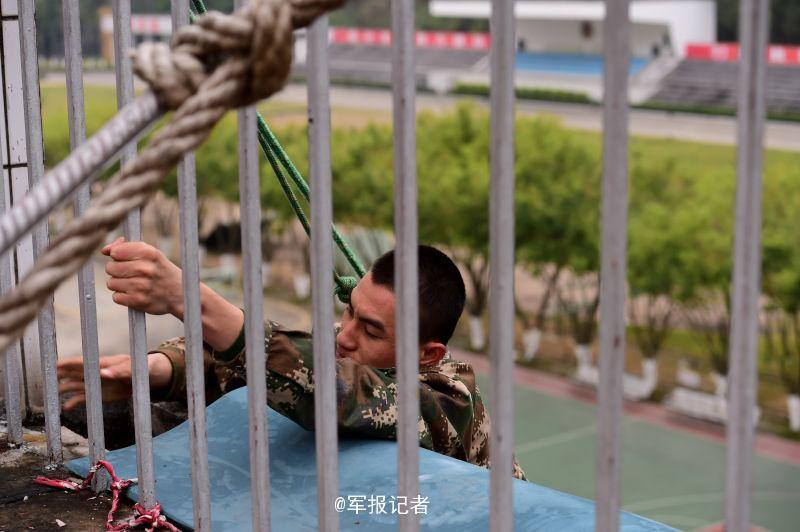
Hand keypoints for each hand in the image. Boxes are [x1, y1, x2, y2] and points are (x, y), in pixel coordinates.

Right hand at [57, 353, 172, 410]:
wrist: (148, 378)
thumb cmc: (142, 368)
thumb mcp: (134, 369)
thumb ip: (120, 371)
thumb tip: (103, 373)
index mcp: (103, 363)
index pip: (83, 362)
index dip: (68, 363)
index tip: (55, 365)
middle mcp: (95, 373)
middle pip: (73, 373)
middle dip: (59, 375)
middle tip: (46, 380)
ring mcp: (95, 383)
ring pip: (74, 385)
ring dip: (63, 389)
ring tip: (50, 396)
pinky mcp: (98, 394)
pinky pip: (83, 398)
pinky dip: (74, 402)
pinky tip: (65, 408)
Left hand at [102, 238, 183, 316]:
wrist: (180, 293)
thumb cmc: (160, 270)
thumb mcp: (149, 253)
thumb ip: (126, 247)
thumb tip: (104, 250)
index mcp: (148, 253)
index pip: (115, 252)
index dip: (117, 256)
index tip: (126, 259)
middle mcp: (145, 268)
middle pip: (110, 268)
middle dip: (116, 271)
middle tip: (130, 273)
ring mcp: (142, 286)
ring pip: (111, 283)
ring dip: (119, 284)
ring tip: (133, 284)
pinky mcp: (138, 301)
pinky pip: (116, 297)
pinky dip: (123, 296)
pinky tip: (134, 293)